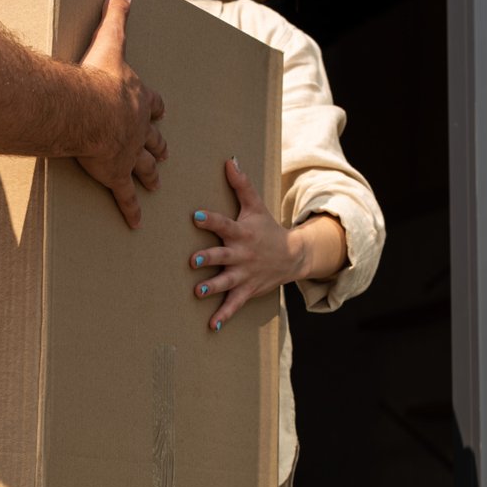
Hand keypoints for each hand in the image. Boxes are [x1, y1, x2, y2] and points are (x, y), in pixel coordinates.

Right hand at [76, 0, 166, 228]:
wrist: (89, 107)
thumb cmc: (97, 76)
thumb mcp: (110, 40)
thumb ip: (117, 14)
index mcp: (137, 98)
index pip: (152, 103)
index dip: (154, 108)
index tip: (159, 112)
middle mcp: (138, 127)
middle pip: (152, 139)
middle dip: (157, 146)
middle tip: (162, 154)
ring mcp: (128, 154)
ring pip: (143, 167)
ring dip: (149, 175)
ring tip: (155, 184)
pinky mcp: (115, 174)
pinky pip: (125, 197)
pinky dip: (131, 209)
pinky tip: (135, 223)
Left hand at [188, 157, 344, 330]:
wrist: (293, 256)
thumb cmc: (267, 228)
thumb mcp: (256, 206)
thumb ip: (241, 185)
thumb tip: (229, 160)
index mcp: (241, 232)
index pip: (224, 223)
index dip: (210, 220)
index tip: (196, 216)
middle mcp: (242, 254)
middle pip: (223, 255)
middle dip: (209, 258)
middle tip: (193, 260)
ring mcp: (245, 274)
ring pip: (227, 281)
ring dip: (213, 287)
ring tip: (198, 292)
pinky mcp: (247, 290)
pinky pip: (234, 305)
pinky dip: (224, 316)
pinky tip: (211, 326)